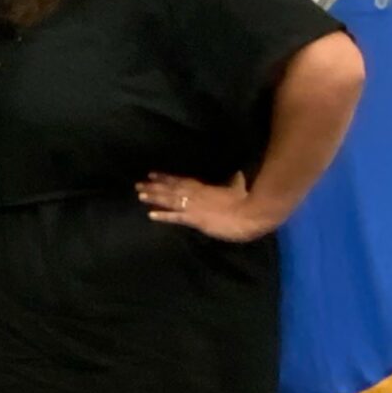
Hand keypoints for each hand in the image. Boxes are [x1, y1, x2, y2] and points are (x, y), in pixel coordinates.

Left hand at [137, 171, 274, 241]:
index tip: (153, 174)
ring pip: (170, 200)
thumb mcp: (239, 187)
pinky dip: (163, 215)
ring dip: (154, 197)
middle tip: (138, 184)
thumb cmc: (248, 201)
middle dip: (154, 187)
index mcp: (205, 188)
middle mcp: (196, 195)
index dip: (166, 178)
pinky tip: (151, 214)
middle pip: (171, 189)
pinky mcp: (196, 219)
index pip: (181, 181)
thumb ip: (236, 181)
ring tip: (140, 195)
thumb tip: (238, 173)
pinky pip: (176, 217)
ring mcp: (195, 207)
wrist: (252, 213)